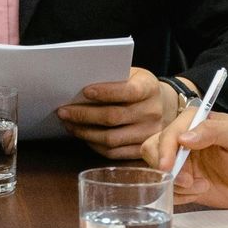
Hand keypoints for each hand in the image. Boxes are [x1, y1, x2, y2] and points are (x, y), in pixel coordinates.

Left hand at [57, 67, 173, 159]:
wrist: (164, 106)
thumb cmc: (139, 87)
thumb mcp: (132, 74)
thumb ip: (113, 77)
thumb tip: (78, 86)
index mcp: (149, 88)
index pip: (128, 91)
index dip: (106, 92)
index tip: (84, 91)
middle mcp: (152, 112)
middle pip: (114, 117)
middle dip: (84, 115)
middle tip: (63, 111)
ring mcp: (149, 134)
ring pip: (111, 138)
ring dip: (85, 132)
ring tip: (69, 124)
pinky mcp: (143, 151)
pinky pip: (114, 153)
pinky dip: (94, 145)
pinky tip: (83, 136)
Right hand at [143, 107, 227, 207]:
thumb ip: (214, 132)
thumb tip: (184, 137)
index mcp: (195, 122)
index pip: (169, 133)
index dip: (165, 150)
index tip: (168, 167)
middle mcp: (184, 140)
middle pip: (153, 150)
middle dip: (168, 170)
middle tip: (188, 182)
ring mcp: (181, 162)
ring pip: (157, 172)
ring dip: (177, 185)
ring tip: (203, 186)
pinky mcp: (183, 182)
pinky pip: (167, 189)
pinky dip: (180, 195)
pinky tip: (201, 191)